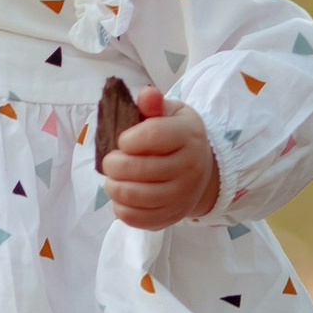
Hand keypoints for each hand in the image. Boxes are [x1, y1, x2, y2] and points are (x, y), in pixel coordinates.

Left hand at [102, 90, 220, 232]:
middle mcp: (189, 168)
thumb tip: (147, 94)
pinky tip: (122, 196)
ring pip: (135, 196)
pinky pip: (137, 218)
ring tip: (113, 178)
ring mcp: (182, 196)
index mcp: (188, 137)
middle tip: (110, 161)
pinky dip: (121, 208)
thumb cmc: (178, 136)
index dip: (127, 139)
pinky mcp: (171, 217)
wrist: (202, 170)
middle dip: (114, 164)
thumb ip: (154, 104)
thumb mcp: (171, 113)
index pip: (152, 136)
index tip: (123, 140)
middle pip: (139, 169)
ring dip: (113, 186)